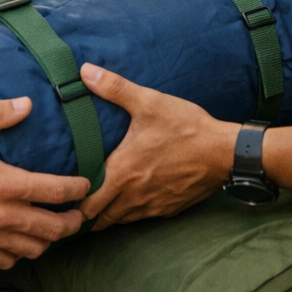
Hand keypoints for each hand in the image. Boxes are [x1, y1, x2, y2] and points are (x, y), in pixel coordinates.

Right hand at [0, 98, 90, 268]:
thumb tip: (27, 103)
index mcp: (5, 184)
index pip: (55, 191)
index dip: (77, 189)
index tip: (86, 185)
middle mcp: (2, 215)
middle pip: (53, 228)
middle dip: (73, 222)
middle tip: (79, 213)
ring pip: (35, 249)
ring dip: (50, 240)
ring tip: (56, 227)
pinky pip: (9, 261)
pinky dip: (22, 254)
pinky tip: (25, 240)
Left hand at [78, 64, 236, 230]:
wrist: (225, 152)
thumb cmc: (186, 127)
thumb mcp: (150, 103)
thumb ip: (115, 88)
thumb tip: (84, 70)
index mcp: (123, 173)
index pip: (87, 205)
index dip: (73, 202)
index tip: (66, 191)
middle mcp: (133, 196)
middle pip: (99, 220)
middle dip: (86, 213)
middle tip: (76, 199)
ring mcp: (152, 206)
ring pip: (119, 221)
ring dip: (107, 214)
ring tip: (99, 202)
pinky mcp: (168, 209)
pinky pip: (141, 218)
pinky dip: (130, 213)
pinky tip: (131, 199)